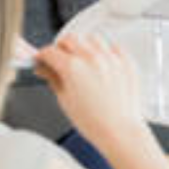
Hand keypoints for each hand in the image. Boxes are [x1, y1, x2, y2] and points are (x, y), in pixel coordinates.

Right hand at [34, 35, 152, 158]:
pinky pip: (112, 46)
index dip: (43, 56)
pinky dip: (104, 51)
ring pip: (91, 38)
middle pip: (69, 39)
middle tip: (60, 59)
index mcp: (73, 68)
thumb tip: (44, 69)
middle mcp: (92, 58)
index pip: (50, 51)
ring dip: (83, 46)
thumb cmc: (94, 122)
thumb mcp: (64, 100)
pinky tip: (101, 64)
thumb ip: (53, 79)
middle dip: (61, 48)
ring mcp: (111, 58)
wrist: (120, 130)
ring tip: (82, 61)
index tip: (43, 59)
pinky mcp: (126, 61)